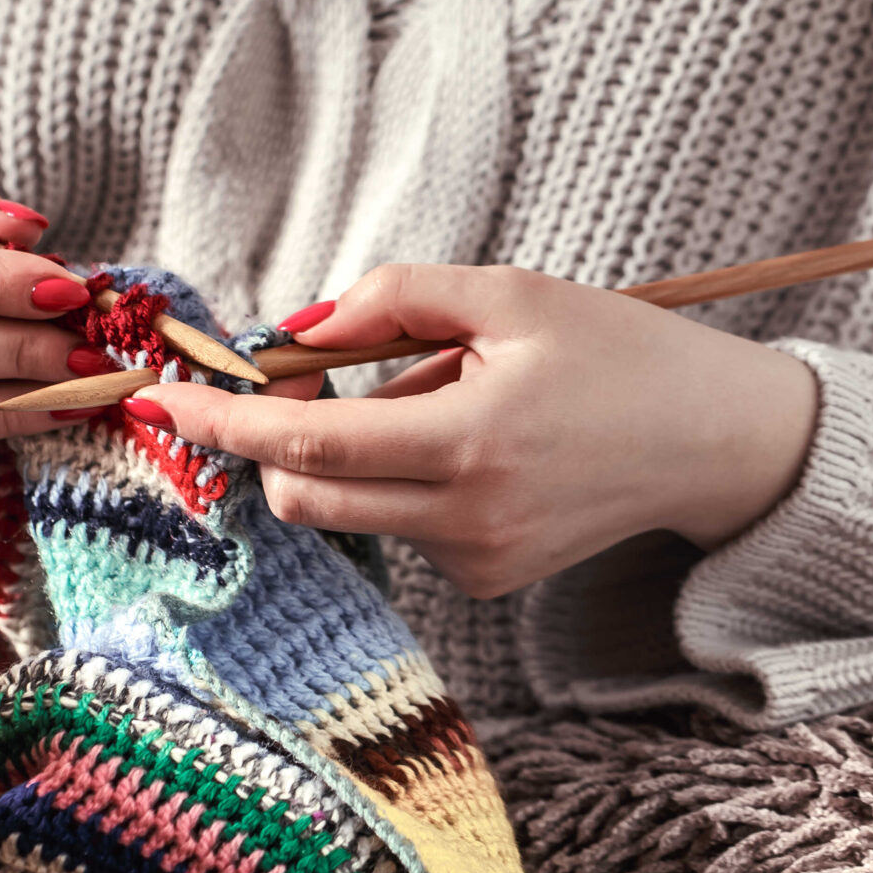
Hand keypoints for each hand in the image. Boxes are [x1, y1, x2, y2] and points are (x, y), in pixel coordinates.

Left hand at [131, 265, 818, 597]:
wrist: (713, 440)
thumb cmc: (616, 352)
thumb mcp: (510, 294)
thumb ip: (394, 298)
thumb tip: (294, 330)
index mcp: (469, 442)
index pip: (307, 444)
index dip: (223, 421)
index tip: (160, 398)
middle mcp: (467, 518)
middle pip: (304, 495)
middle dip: (274, 439)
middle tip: (309, 374)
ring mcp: (477, 560)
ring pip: (347, 509)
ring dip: (350, 453)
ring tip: (441, 399)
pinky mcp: (486, 579)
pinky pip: (397, 525)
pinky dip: (400, 479)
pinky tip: (473, 445)